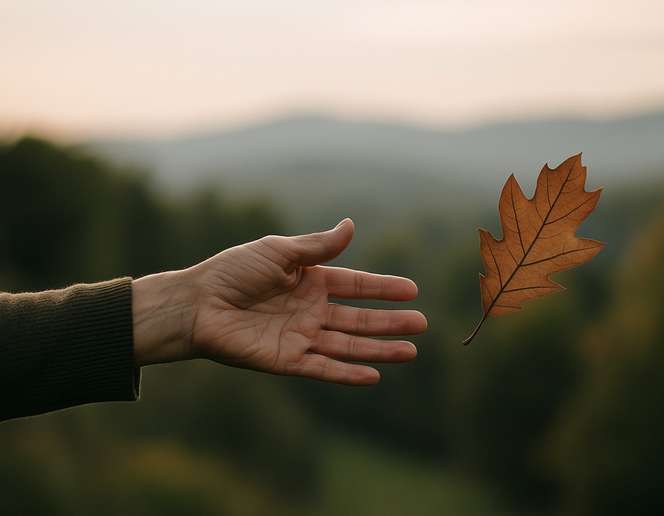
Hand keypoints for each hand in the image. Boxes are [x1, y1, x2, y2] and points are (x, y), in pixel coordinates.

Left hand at [132, 219, 426, 384]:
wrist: (196, 302)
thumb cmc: (233, 271)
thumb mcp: (279, 252)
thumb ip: (317, 247)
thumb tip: (351, 225)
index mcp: (311, 281)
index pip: (356, 285)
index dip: (384, 288)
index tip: (412, 290)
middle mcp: (311, 310)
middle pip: (360, 318)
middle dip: (390, 322)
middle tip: (422, 324)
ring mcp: (301, 336)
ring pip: (348, 345)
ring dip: (379, 349)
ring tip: (411, 351)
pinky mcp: (287, 360)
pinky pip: (323, 367)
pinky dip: (347, 373)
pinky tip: (375, 374)